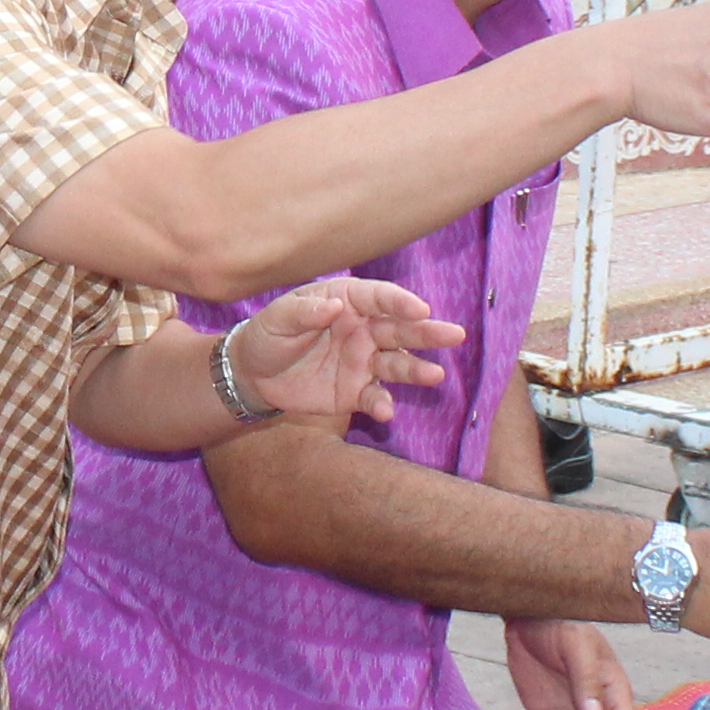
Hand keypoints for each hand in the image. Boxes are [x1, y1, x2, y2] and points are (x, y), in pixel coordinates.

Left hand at [227, 276, 465, 425]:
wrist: (254, 375)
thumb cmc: (268, 335)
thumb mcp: (278, 319)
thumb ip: (303, 313)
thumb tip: (332, 308)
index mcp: (347, 301)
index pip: (380, 298)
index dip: (401, 302)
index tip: (421, 309)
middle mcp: (363, 329)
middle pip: (400, 329)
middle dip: (427, 332)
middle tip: (455, 334)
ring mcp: (363, 361)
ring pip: (397, 363)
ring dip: (416, 369)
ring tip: (435, 375)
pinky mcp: (356, 392)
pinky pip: (375, 397)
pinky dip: (383, 404)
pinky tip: (386, 411)